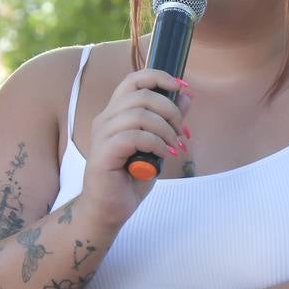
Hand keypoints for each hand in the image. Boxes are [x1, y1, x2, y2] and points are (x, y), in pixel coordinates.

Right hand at [80, 69, 191, 229]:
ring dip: (164, 130)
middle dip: (170, 110)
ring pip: (138, 114)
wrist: (108, 210)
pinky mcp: (103, 153)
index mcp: (116, 113)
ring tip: (174, 148)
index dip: (159, 77)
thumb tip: (186, 95)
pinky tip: (162, 156)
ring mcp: (102, 135)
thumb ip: (168, 121)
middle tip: (181, 132)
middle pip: (141, 95)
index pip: (134, 80)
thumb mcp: (156, 145)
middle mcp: (106, 119)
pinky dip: (155, 144)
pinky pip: (134, 137)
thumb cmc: (130, 179)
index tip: (181, 87)